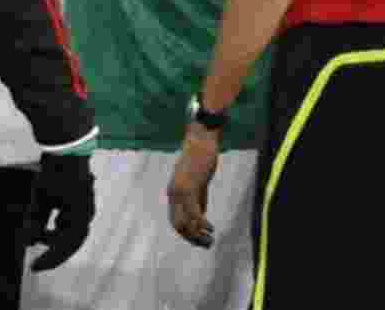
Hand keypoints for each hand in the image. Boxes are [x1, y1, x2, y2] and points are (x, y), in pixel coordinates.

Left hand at [24, 153, 95, 270]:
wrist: (67, 150)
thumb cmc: (54, 175)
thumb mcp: (40, 200)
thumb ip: (36, 223)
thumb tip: (29, 244)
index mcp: (80, 215)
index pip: (66, 246)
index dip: (51, 259)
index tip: (34, 267)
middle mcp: (87, 213)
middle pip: (73, 242)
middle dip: (55, 252)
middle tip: (38, 262)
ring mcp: (87, 206)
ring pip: (74, 232)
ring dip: (58, 239)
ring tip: (41, 238)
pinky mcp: (83, 200)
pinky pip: (75, 221)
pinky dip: (62, 228)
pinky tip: (51, 225)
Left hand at [167, 124, 219, 247]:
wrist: (202, 138)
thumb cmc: (202, 156)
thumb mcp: (199, 181)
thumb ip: (198, 198)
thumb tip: (200, 217)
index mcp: (174, 192)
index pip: (176, 221)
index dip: (188, 234)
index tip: (202, 240)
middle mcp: (173, 194)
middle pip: (177, 226)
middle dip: (192, 239)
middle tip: (207, 245)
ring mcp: (180, 191)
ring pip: (184, 222)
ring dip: (197, 235)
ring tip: (210, 241)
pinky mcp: (190, 187)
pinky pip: (193, 212)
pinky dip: (201, 224)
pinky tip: (211, 228)